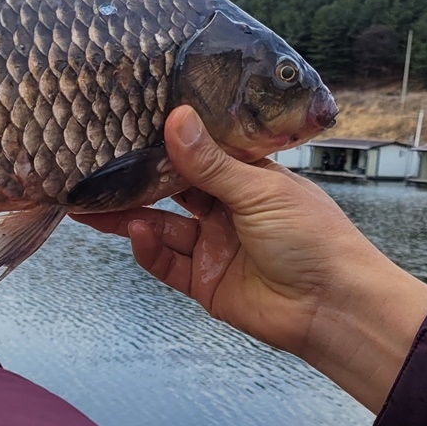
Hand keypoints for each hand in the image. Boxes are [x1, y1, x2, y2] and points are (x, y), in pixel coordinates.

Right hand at [74, 106, 426, 412]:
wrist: (334, 308)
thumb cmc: (314, 238)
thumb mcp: (259, 190)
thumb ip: (209, 162)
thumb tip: (175, 117)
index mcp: (247, 178)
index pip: (197, 153)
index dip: (164, 142)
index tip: (126, 127)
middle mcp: (226, 210)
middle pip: (170, 192)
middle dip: (134, 182)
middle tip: (92, 169)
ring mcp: (213, 247)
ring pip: (161, 227)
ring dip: (130, 216)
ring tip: (95, 204)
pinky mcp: (204, 282)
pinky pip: (167, 263)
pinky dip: (148, 249)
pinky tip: (137, 234)